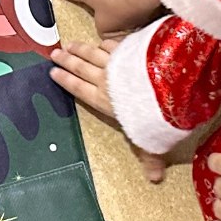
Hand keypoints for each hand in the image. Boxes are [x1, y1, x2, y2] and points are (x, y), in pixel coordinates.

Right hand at [48, 39, 166, 182]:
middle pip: (81, 67)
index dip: (65, 80)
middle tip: (54, 52)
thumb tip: (155, 180)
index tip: (53, 72)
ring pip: (93, 52)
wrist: (167, 86)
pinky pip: (114, 44)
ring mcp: (118, 62)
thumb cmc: (153, 115)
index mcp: (104, 101)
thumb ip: (150, 158)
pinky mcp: (132, 48)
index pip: (79, 89)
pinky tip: (102, 41)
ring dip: (80, 48)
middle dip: (66, 60)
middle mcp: (106, 80)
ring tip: (69, 44)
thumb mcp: (150, 141)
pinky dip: (106, 42)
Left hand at [55, 0, 163, 37]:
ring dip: (131, 9)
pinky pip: (146, 9)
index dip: (99, 23)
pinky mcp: (154, 12)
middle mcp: (126, 32)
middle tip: (114, 4)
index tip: (98, 14)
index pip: (101, 33)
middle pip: (119, 27)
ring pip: (134, 18)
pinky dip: (143, 1)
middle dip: (117, 17)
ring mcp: (142, 22)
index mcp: (107, 32)